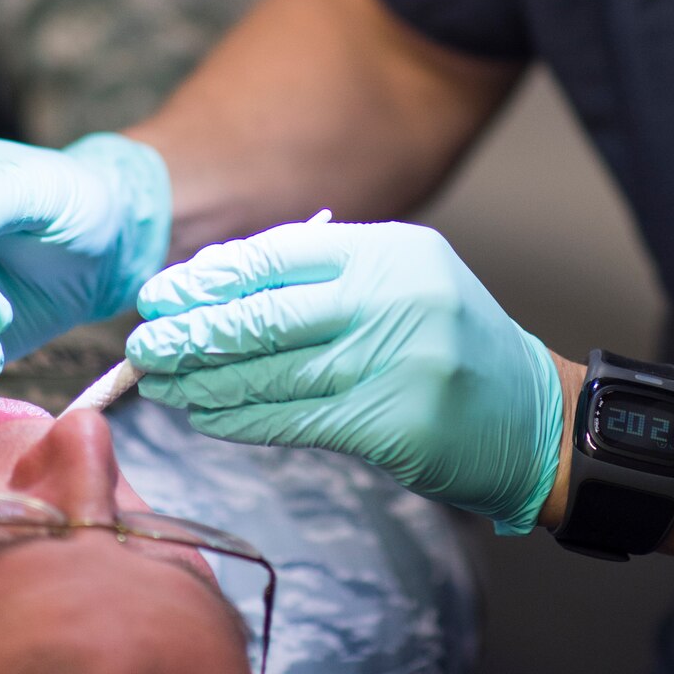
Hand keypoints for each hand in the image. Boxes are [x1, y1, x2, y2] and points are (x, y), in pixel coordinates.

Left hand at [125, 219, 565, 533]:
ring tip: (161, 385)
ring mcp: (395, 361)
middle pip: (269, 313)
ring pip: (274, 372)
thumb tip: (218, 292)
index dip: (215, 276)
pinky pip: (296, 419)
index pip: (283, 254)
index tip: (163, 293)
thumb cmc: (451, 345)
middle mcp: (394, 297)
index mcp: (392, 250)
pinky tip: (207, 416)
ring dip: (207, 382)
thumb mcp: (401, 284)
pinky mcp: (391, 423)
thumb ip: (325, 281)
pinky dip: (244, 419)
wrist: (531, 418)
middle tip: (142, 343)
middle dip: (196, 331)